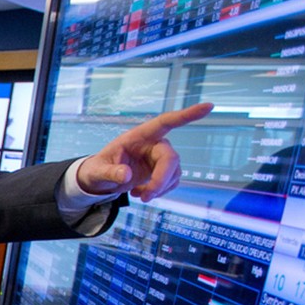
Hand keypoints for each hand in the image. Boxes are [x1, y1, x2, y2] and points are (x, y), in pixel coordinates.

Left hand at [76, 103, 212, 202]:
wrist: (100, 179)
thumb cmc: (97, 169)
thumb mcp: (96, 172)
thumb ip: (109, 173)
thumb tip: (126, 175)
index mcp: (138, 136)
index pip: (165, 122)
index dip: (187, 115)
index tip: (208, 106)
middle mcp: (153, 144)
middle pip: (170, 158)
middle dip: (161, 180)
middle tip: (145, 198)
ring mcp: (159, 157)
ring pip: (174, 173)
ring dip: (159, 188)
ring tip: (138, 195)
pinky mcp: (162, 170)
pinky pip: (172, 181)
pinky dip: (159, 191)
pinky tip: (142, 193)